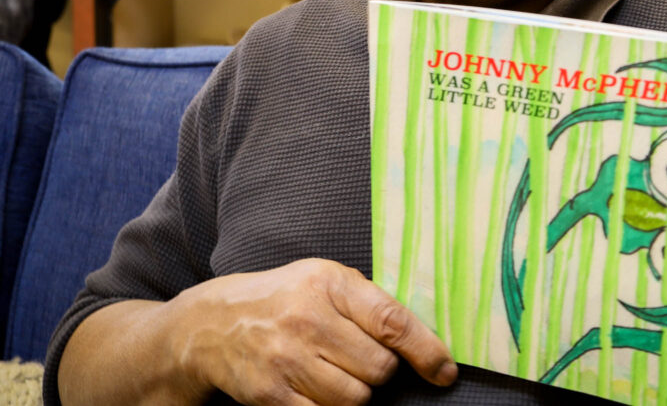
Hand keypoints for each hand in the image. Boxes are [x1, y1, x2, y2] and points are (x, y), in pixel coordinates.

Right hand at [171, 258, 456, 404]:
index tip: (444, 371)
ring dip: (355, 393)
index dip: (426, 350)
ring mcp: (287, 359)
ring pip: (355, 399)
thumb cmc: (286, 298)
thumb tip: (423, 342)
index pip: (392, 321)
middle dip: (379, 371)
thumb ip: (369, 304)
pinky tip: (316, 388)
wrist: (215, 324)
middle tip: (359, 358)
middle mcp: (308, 319)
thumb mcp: (326, 281)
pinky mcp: (270, 395)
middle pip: (378, 369)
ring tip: (333, 371)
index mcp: (330, 284)